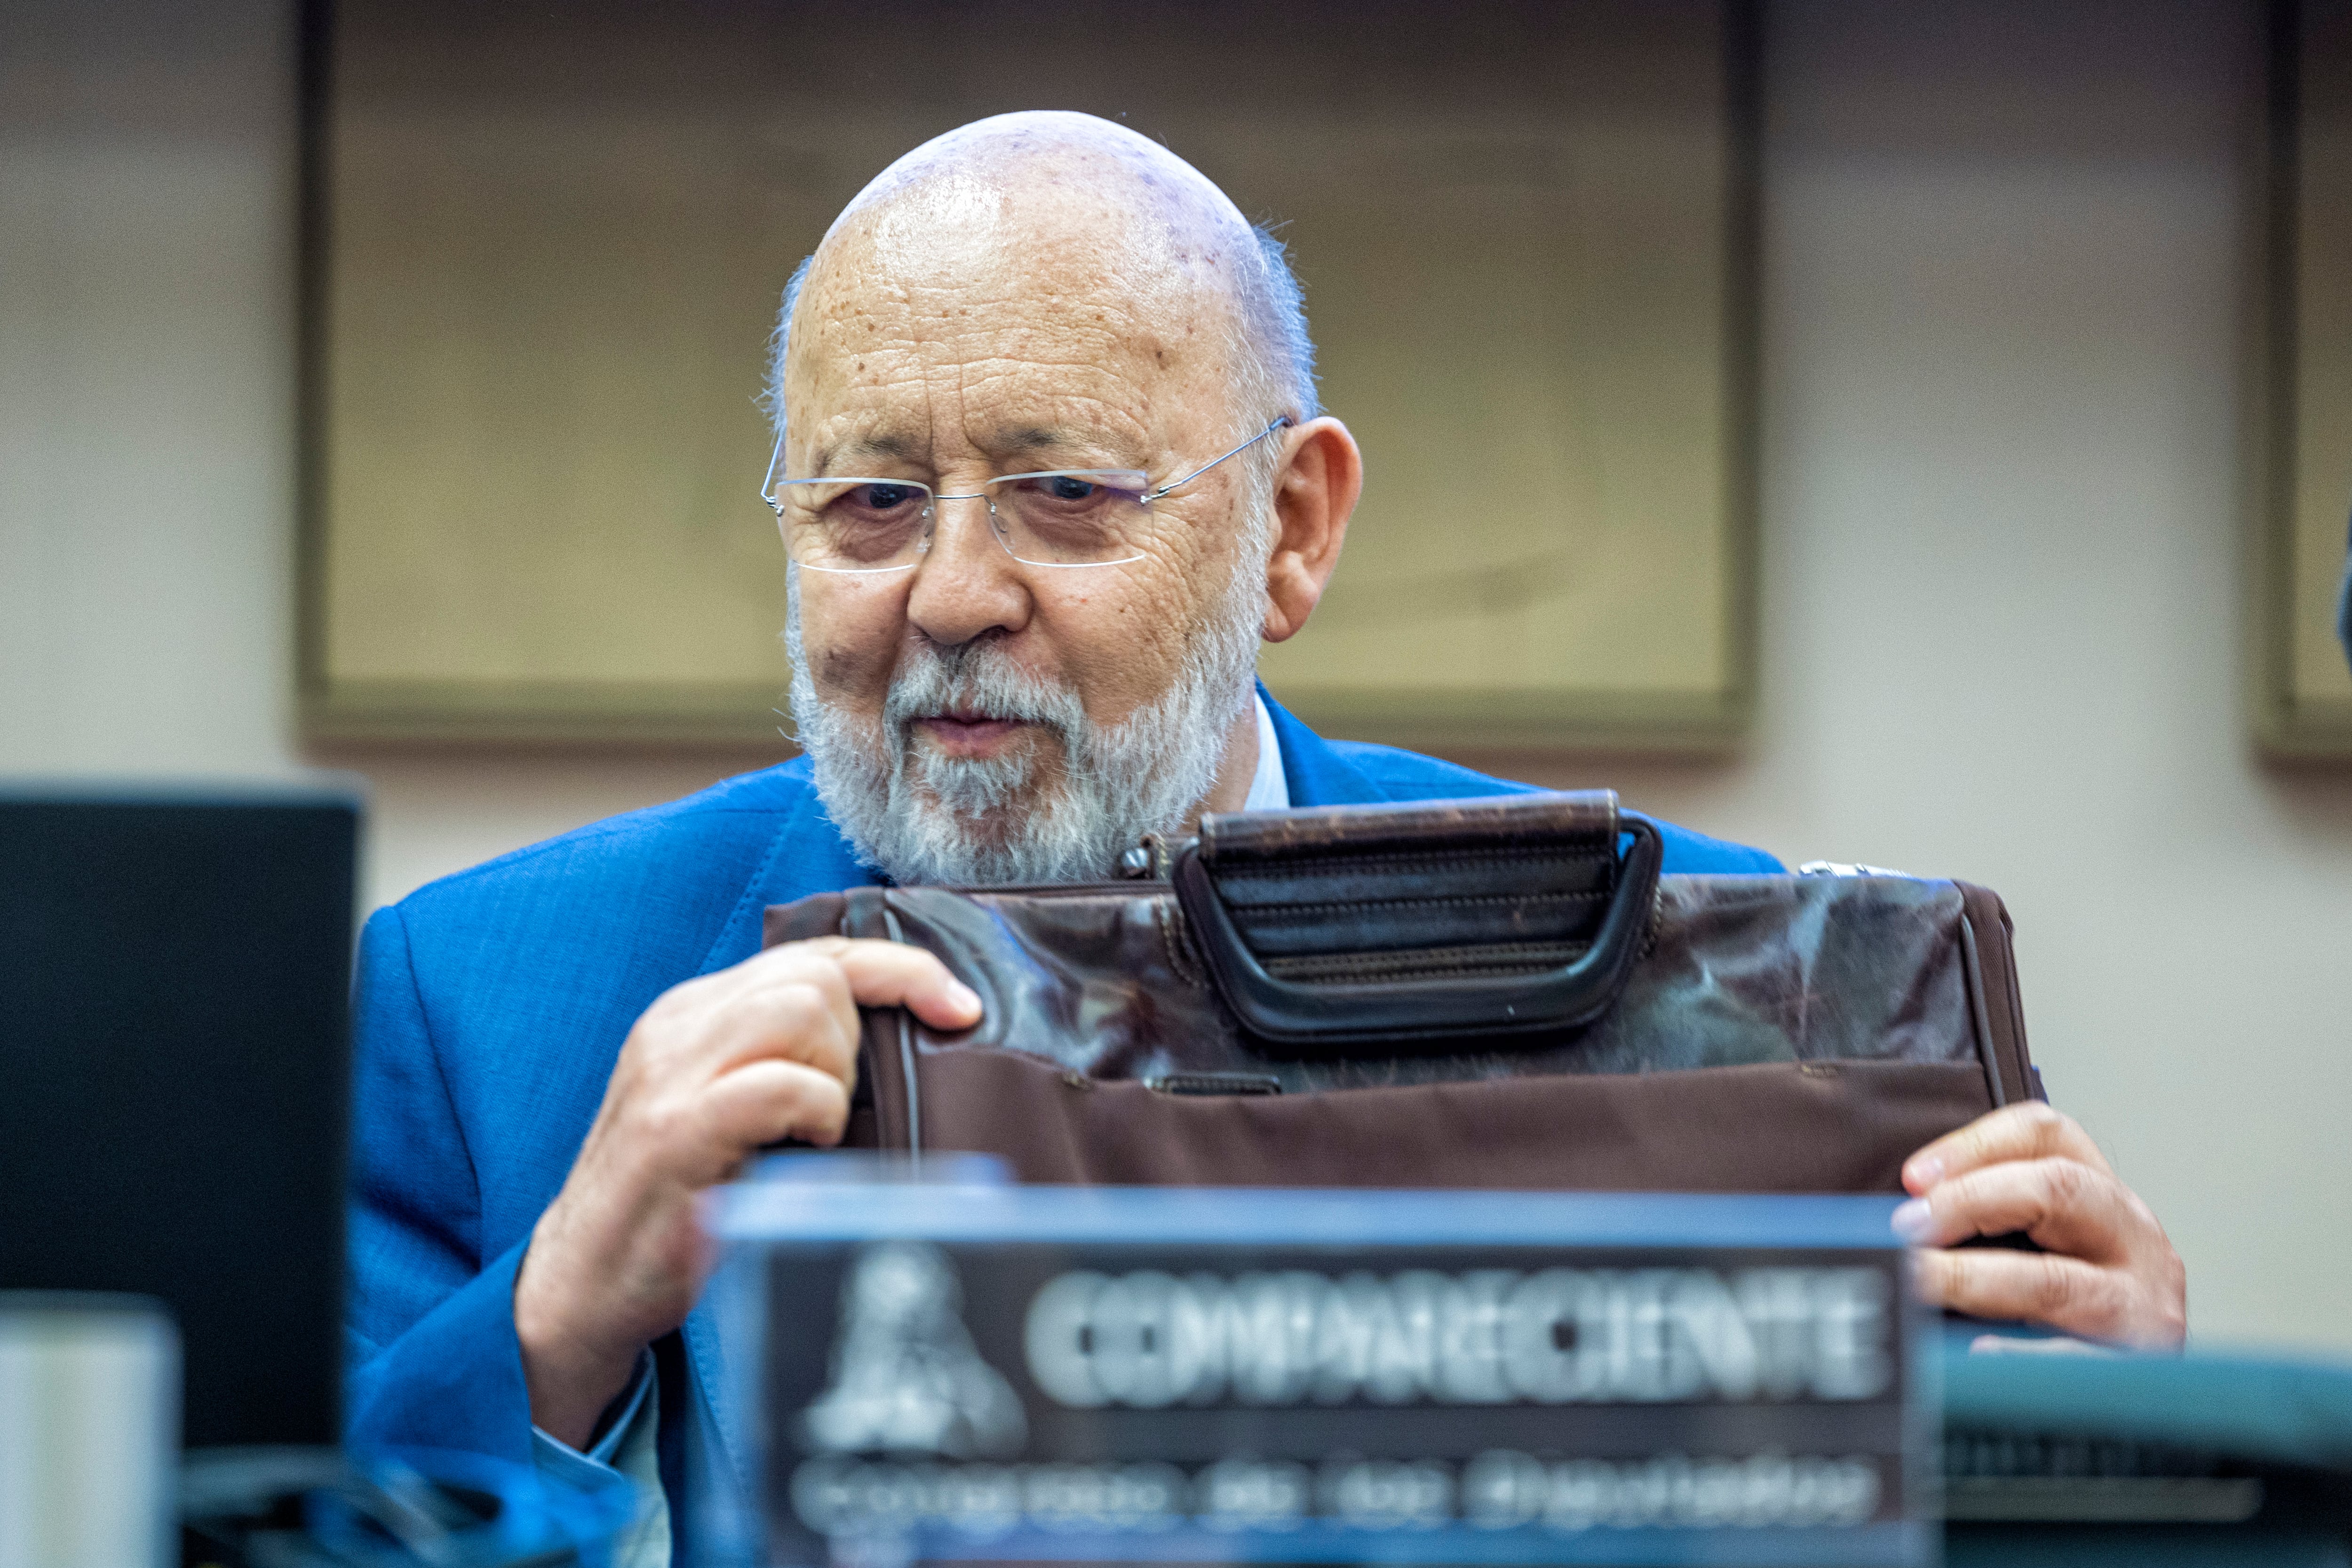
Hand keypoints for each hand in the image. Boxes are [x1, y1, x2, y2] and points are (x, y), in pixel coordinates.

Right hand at [513, 937, 980, 1445]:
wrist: (584, 1284)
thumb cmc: (678, 1206)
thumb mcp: (735, 1113)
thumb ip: (787, 1063)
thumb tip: (896, 1044)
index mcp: (696, 1014)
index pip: (814, 954)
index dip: (900, 970)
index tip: (960, 1008)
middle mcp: (679, 1026)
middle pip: (816, 976)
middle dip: (856, 1040)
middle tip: (835, 1110)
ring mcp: (671, 1073)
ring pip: (801, 1010)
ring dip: (835, 1073)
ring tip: (816, 1129)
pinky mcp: (673, 1130)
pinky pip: (776, 1084)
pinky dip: (814, 1110)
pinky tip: (804, 1146)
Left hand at [1895, 1102, 2185, 1349]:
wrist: (2141, 1399)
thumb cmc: (2071, 1313)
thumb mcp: (2040, 1249)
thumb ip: (1983, 1222)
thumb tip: (1892, 1222)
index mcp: (2102, 1196)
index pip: (2045, 1133)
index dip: (1972, 1145)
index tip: (1912, 1178)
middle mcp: (2134, 1239)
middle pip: (2058, 1188)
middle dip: (1969, 1202)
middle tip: (1906, 1228)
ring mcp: (2144, 1305)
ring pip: (2055, 1279)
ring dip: (1971, 1279)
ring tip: (1917, 1283)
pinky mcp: (2138, 1368)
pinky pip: (2072, 1359)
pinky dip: (2018, 1356)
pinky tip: (1976, 1353)